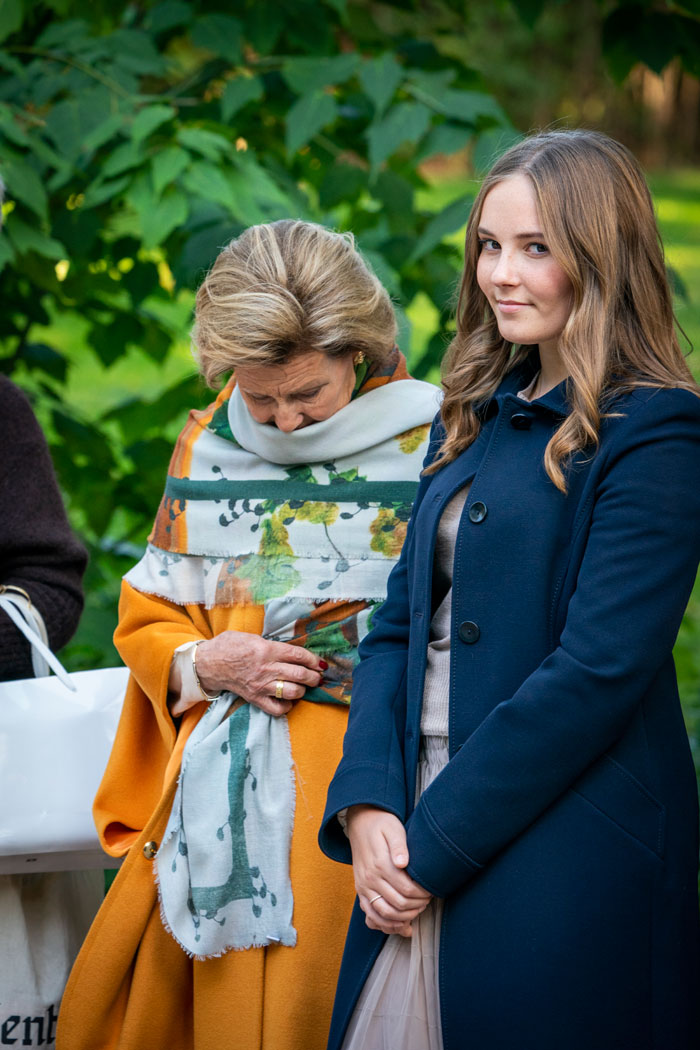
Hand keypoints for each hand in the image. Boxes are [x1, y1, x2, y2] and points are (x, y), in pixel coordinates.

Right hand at [192, 631, 324, 716]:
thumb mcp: (252, 636)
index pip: (299, 655)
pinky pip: (277, 708)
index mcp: (266, 649)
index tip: (320, 663)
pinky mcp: (255, 698)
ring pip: (292, 692)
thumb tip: (291, 650)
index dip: (314, 659)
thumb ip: (272, 643)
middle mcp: (266, 668)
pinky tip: (288, 700)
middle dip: (314, 677)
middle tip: (318, 676)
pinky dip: (287, 706)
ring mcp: (261, 686)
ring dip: (303, 690)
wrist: (208, 663)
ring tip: (305, 687)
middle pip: (300, 674)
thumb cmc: (229, 646)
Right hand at [346, 805, 431, 937]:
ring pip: (385, 914)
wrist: (360, 823)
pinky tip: (401, 925)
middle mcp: (369, 878)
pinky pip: (371, 915)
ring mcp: (363, 887)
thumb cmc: (382, 824)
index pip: (406, 889)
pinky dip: (386, 924)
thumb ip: (399, 845)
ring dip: (404, 917)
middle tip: (428, 900)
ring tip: (418, 910)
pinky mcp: (360, 891)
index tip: (432, 891)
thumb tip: (403, 863)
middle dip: (417, 906)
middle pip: (398, 904)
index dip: (422, 894)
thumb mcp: (393, 828)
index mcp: (380, 864)